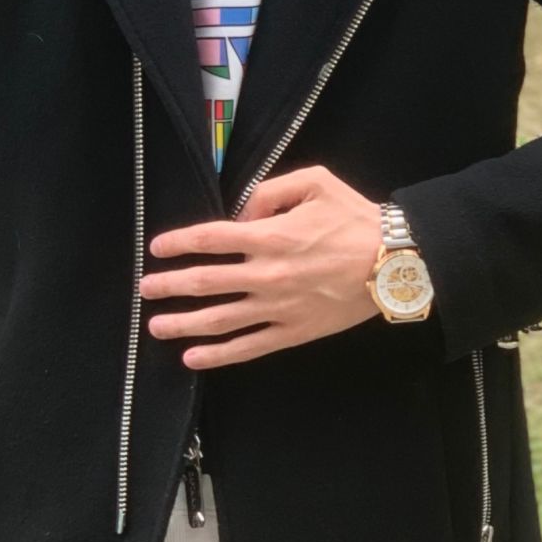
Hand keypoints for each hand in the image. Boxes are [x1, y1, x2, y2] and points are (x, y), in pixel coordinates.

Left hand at [139, 163, 385, 366]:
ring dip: (182, 324)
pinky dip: (218, 356)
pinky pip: (248, 347)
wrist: (396, 263)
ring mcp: (278, 309)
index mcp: (270, 237)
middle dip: (169, 285)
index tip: (158, 248)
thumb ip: (271, 191)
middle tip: (145, 288)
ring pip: (218, 320)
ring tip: (157, 325)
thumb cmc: (356, 219)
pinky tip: (193, 358)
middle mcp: (267, 275)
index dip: (179, 243)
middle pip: (204, 282)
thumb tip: (242, 213)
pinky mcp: (293, 333)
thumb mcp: (316, 183)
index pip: (210, 239)